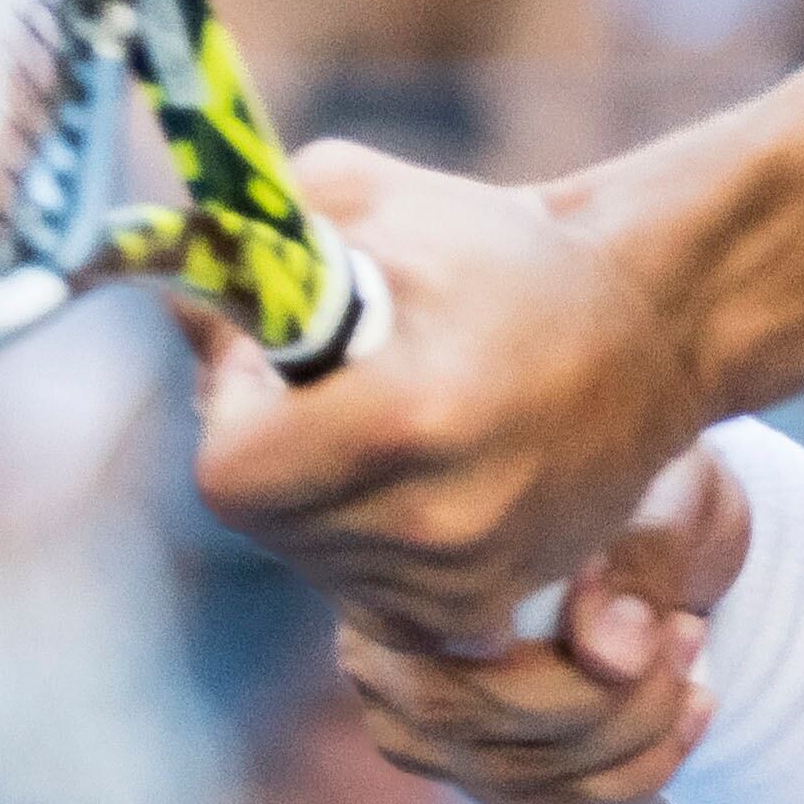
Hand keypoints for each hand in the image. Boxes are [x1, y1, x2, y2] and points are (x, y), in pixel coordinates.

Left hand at [194, 140, 713, 658]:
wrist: (654, 320)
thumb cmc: (502, 248)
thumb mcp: (368, 197)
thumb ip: (247, 237)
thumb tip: (149, 279)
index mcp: (409, 413)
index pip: (229, 473)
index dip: (235, 407)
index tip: (281, 360)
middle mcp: (438, 516)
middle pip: (261, 519)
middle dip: (270, 448)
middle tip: (331, 385)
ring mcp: (466, 574)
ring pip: (312, 557)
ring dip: (321, 496)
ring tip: (395, 423)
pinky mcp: (485, 606)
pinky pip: (366, 594)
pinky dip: (371, 540)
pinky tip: (421, 476)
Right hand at [338, 440, 751, 803]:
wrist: (668, 522)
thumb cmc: (651, 491)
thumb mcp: (662, 502)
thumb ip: (634, 569)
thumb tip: (610, 659)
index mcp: (395, 565)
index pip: (444, 643)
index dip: (550, 650)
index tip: (643, 600)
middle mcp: (382, 651)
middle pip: (464, 721)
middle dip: (601, 701)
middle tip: (686, 632)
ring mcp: (419, 721)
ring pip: (512, 776)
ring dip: (627, 735)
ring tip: (690, 650)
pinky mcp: (474, 765)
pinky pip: (545, 800)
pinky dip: (633, 770)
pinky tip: (693, 708)